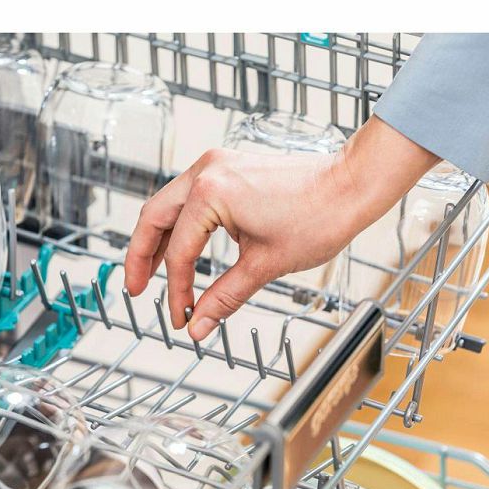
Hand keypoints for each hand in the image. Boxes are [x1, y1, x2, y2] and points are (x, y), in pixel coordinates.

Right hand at [124, 116, 438, 339]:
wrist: (352, 185)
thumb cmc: (319, 216)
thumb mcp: (265, 264)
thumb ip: (224, 296)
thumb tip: (199, 324)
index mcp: (211, 192)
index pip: (180, 252)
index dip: (177, 290)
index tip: (181, 316)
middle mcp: (206, 171)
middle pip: (154, 218)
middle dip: (141, 257)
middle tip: (136, 289)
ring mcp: (216, 165)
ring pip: (169, 205)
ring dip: (158, 239)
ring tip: (152, 272)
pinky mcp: (228, 168)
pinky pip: (190, 197)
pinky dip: (181, 224)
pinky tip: (182, 246)